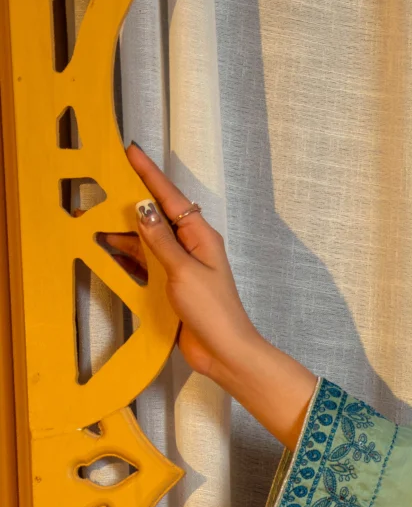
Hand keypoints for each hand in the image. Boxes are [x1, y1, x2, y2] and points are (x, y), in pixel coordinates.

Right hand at [99, 146, 315, 444]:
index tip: (130, 152)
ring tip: (92, 222)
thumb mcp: (184, 271)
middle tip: (98, 187)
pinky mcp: (171, 287)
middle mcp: (190, 247)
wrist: (225, 354)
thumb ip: (161, 241)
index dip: (149, 174)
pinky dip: (127, 257)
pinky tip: (107, 251)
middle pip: (154, 216)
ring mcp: (180, 267)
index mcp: (200, 236)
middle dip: (127, 203)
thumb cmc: (214, 312)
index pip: (170, 197)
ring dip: (121, 233)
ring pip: (146, 241)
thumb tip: (142, 210)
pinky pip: (145, 264)